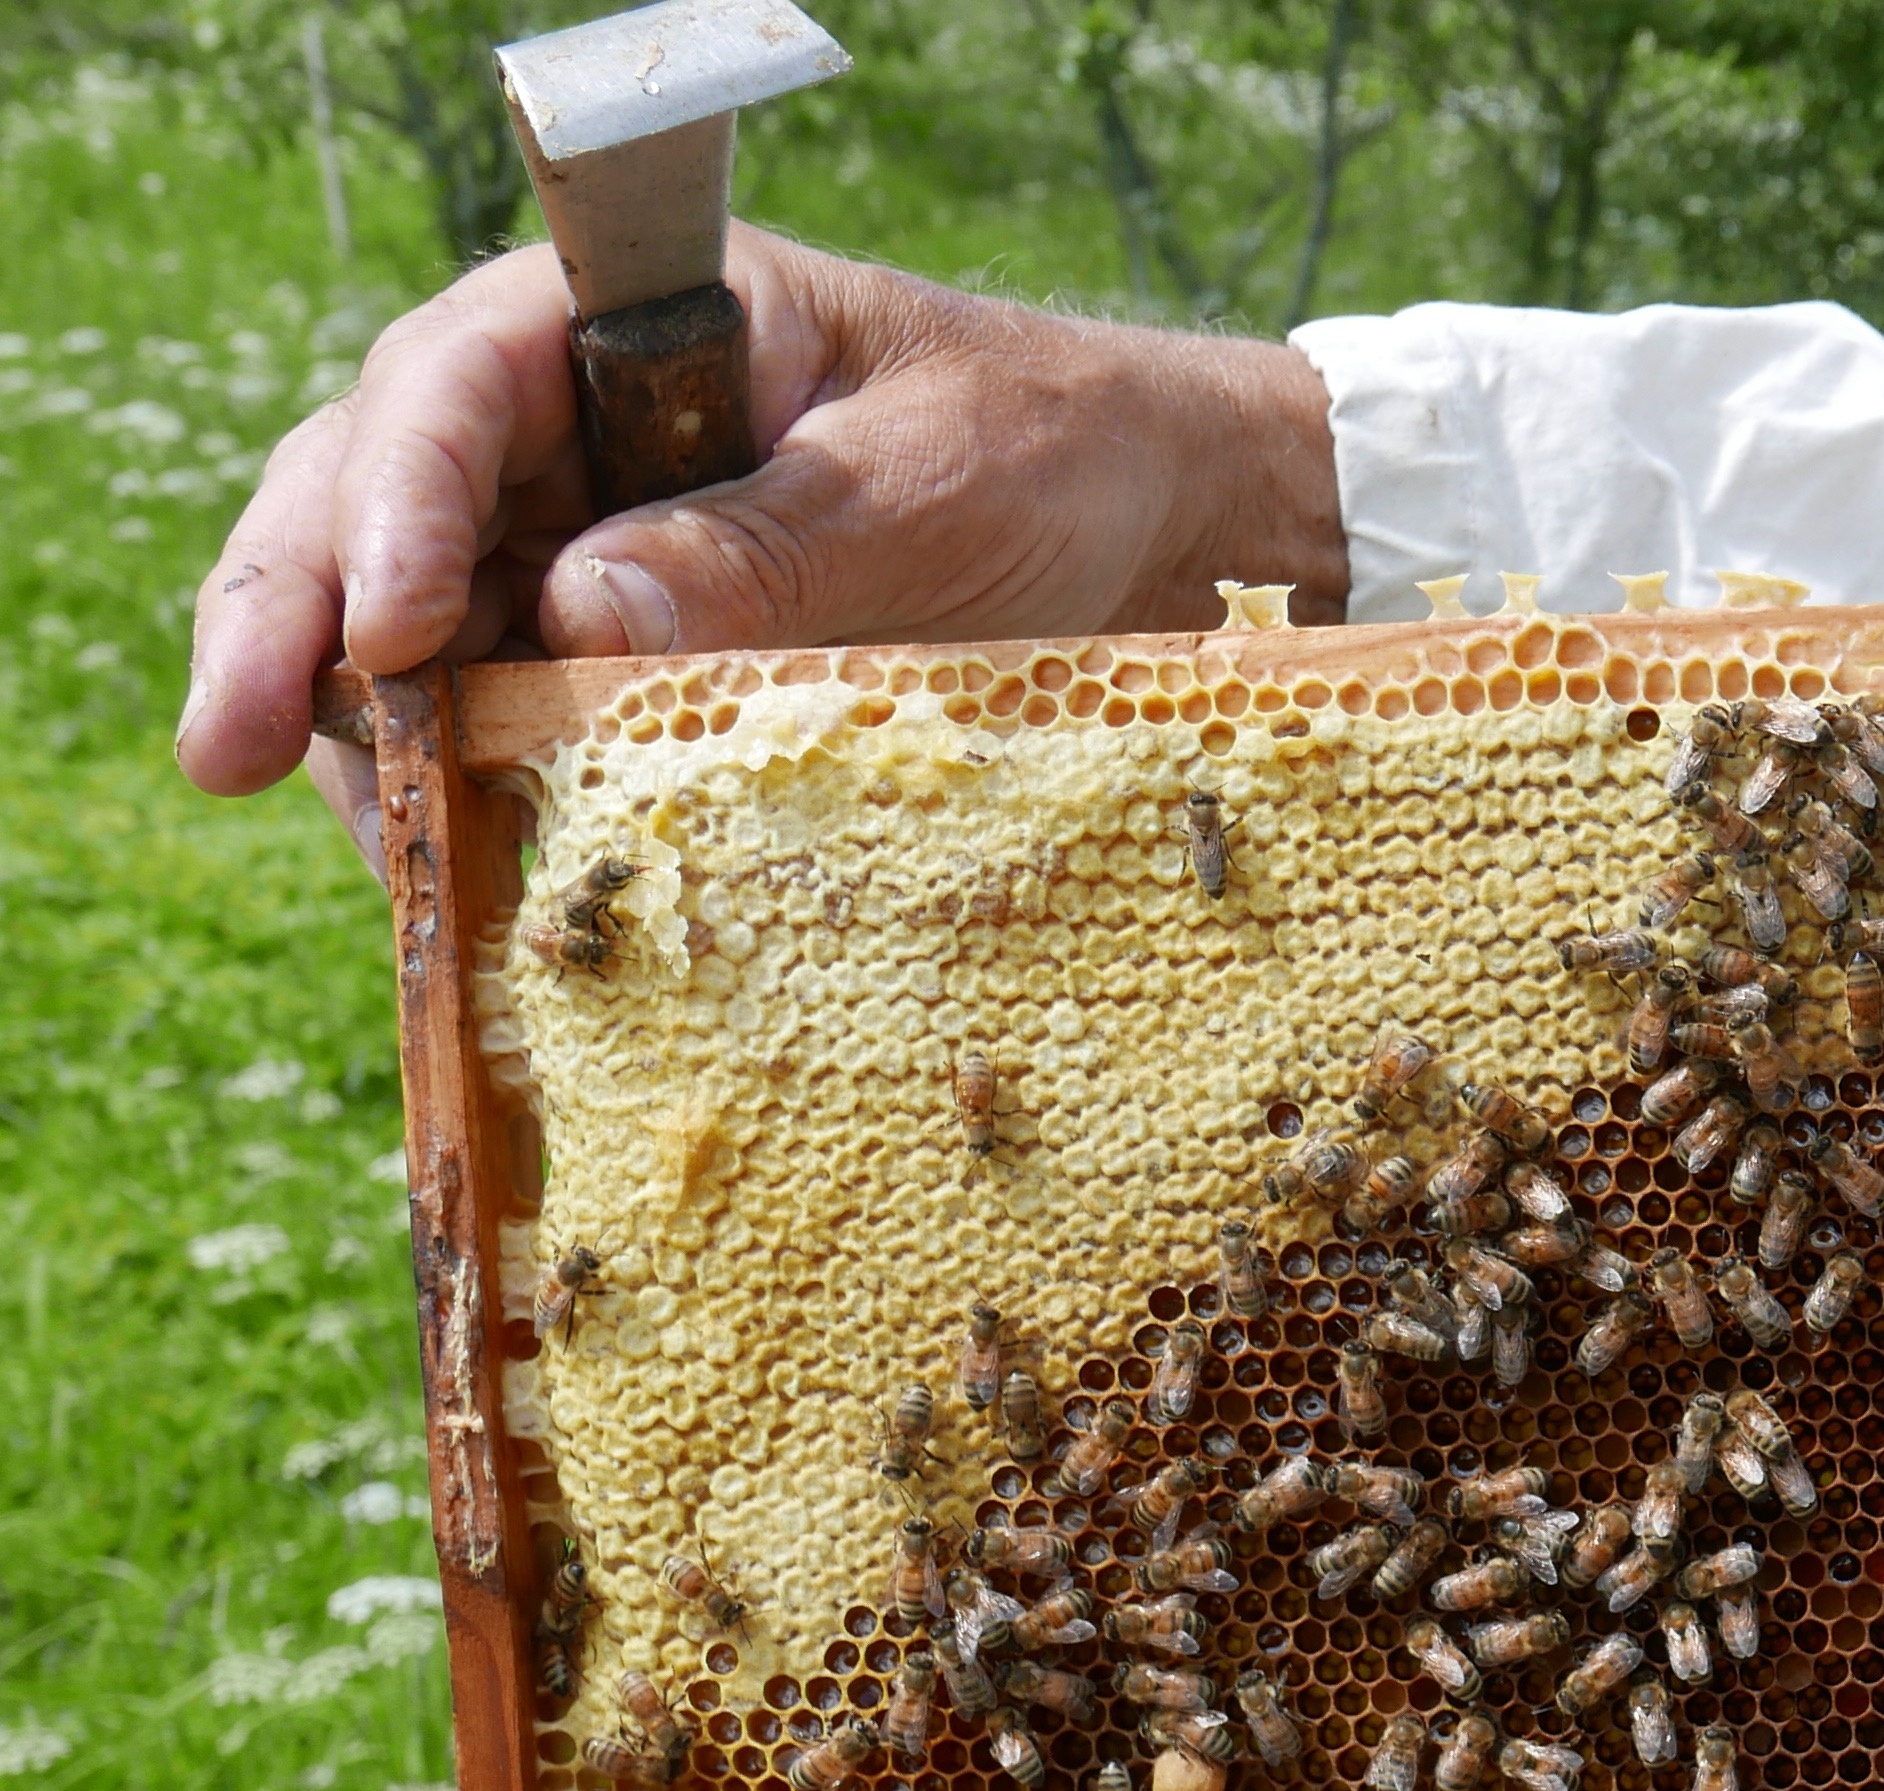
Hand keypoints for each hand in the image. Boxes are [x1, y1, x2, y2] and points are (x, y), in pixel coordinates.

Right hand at [178, 228, 1345, 868]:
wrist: (1151, 516)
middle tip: (227, 748)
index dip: (394, 497)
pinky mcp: (612, 652)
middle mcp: (573, 421)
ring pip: (407, 621)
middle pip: (373, 496)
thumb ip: (773, 546)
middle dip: (291, 620)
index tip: (379, 631)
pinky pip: (498, 713)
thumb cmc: (1050, 454)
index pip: (460, 375)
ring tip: (373, 852)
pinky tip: (452, 876)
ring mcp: (578, 535)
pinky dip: (462, 789)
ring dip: (364, 733)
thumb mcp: (935, 488)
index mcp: (638, 316)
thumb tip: (577, 618)